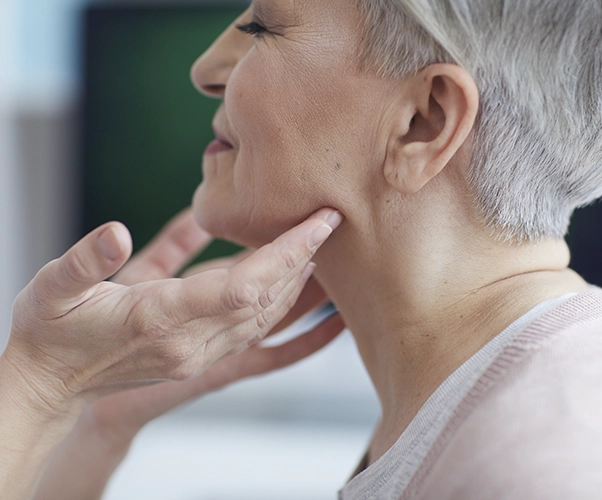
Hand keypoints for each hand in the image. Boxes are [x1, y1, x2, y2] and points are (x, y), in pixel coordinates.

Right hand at [31, 209, 343, 499]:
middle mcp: (188, 342)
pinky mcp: (198, 357)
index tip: (318, 225)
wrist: (50, 384)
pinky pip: (253, 332)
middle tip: (329, 220)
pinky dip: (280, 306)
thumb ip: (85, 260)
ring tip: (319, 244)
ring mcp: (197, 354)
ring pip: (264, 317)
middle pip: (265, 299)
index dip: (285, 254)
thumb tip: (116, 233)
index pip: (243, 286)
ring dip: (296, 282)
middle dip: (302, 259)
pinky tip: (302, 292)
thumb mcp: (52, 287)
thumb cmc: (48, 331)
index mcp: (159, 318)